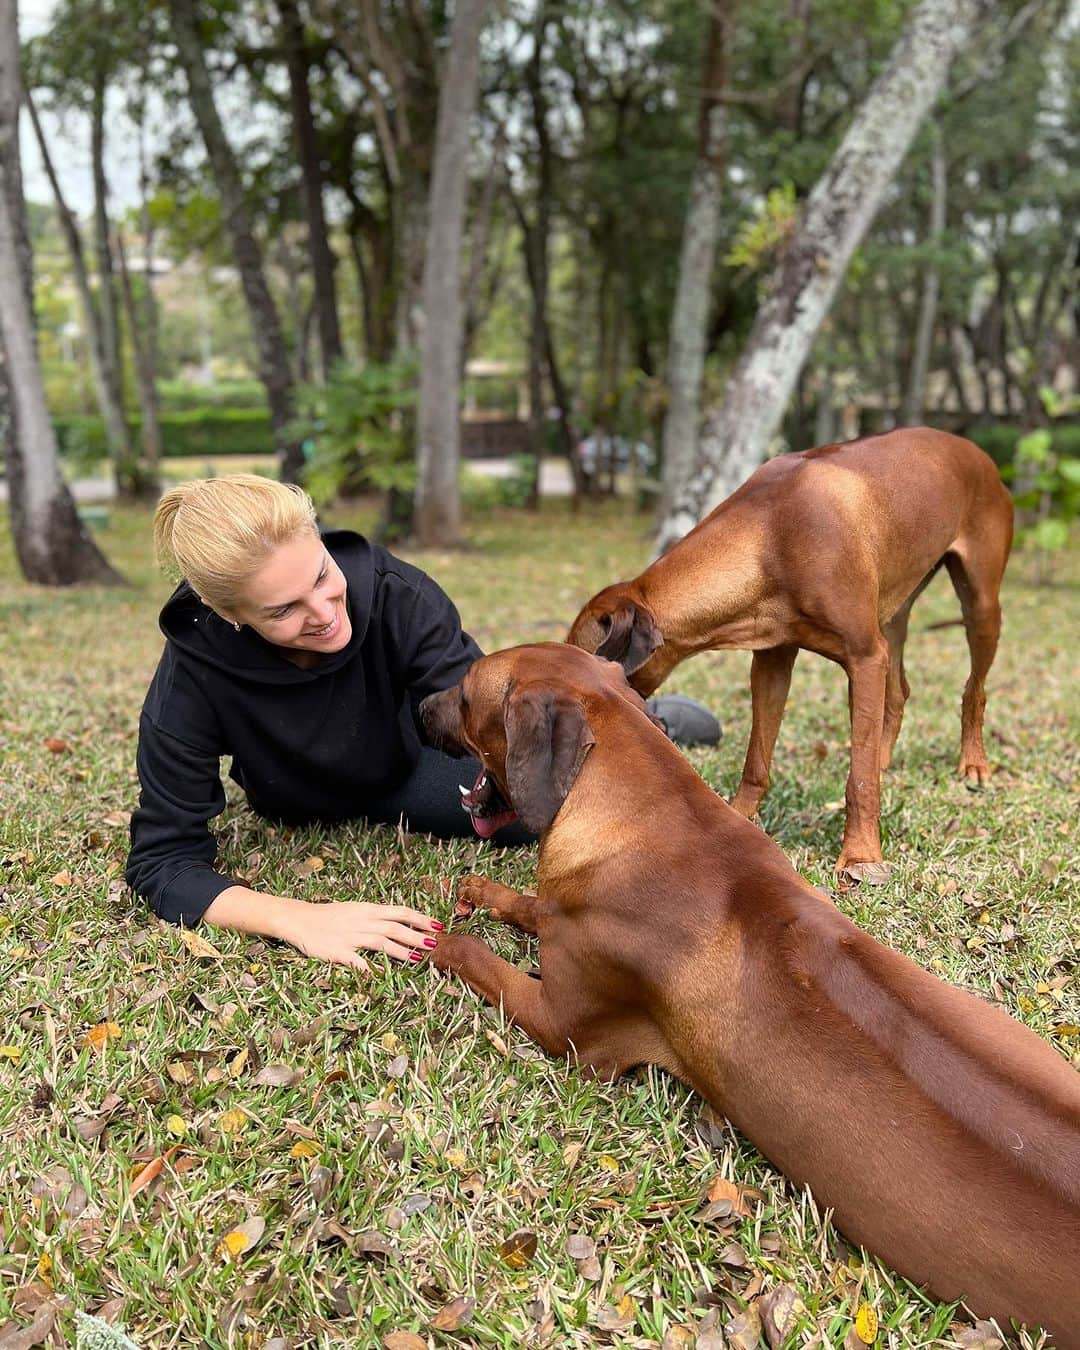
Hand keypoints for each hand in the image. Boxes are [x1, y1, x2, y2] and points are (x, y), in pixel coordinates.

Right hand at [278, 900, 443, 969]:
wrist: (300, 919)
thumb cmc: (330, 916)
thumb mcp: (355, 910)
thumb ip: (377, 917)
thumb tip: (401, 922)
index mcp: (368, 909)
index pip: (399, 912)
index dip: (419, 918)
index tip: (437, 925)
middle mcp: (362, 921)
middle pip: (395, 928)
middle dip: (417, 935)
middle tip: (435, 943)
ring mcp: (351, 937)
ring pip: (381, 942)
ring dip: (401, 950)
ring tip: (418, 958)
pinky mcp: (338, 952)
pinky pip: (358, 962)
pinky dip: (371, 968)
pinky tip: (383, 975)